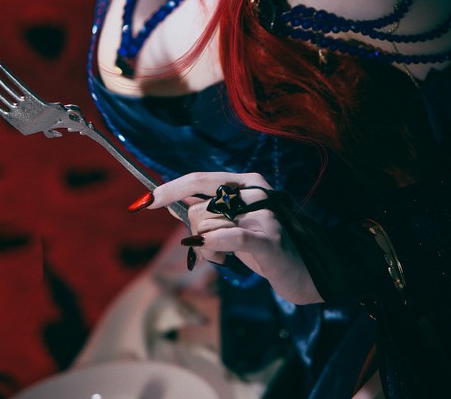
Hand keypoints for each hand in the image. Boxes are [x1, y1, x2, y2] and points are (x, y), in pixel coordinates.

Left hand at [150, 171, 323, 304]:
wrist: (305, 271)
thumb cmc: (264, 246)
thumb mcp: (235, 223)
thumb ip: (209, 209)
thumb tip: (172, 200)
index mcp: (247, 182)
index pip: (200, 179)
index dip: (171, 189)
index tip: (146, 202)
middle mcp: (256, 192)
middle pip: (200, 209)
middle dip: (197, 234)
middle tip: (213, 250)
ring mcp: (264, 215)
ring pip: (209, 227)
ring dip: (209, 251)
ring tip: (227, 259)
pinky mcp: (270, 241)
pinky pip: (230, 238)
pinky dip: (215, 245)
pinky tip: (215, 253)